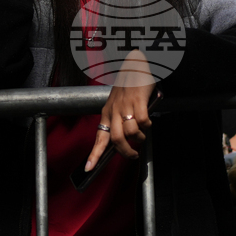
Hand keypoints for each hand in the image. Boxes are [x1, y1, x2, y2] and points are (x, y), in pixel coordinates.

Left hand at [86, 50, 154, 169]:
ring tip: (142, 136)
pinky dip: (147, 126)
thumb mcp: (117, 104)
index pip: (99, 137)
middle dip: (125, 151)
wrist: (135, 66)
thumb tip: (123, 141)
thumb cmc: (128, 87)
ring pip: (130, 132)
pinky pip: (142, 121)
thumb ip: (119, 121)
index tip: (89, 168)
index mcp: (106, 113)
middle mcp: (113, 111)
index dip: (94, 154)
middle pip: (115, 139)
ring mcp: (126, 106)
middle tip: (132, 155)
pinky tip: (147, 122)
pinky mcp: (138, 101)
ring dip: (139, 138)